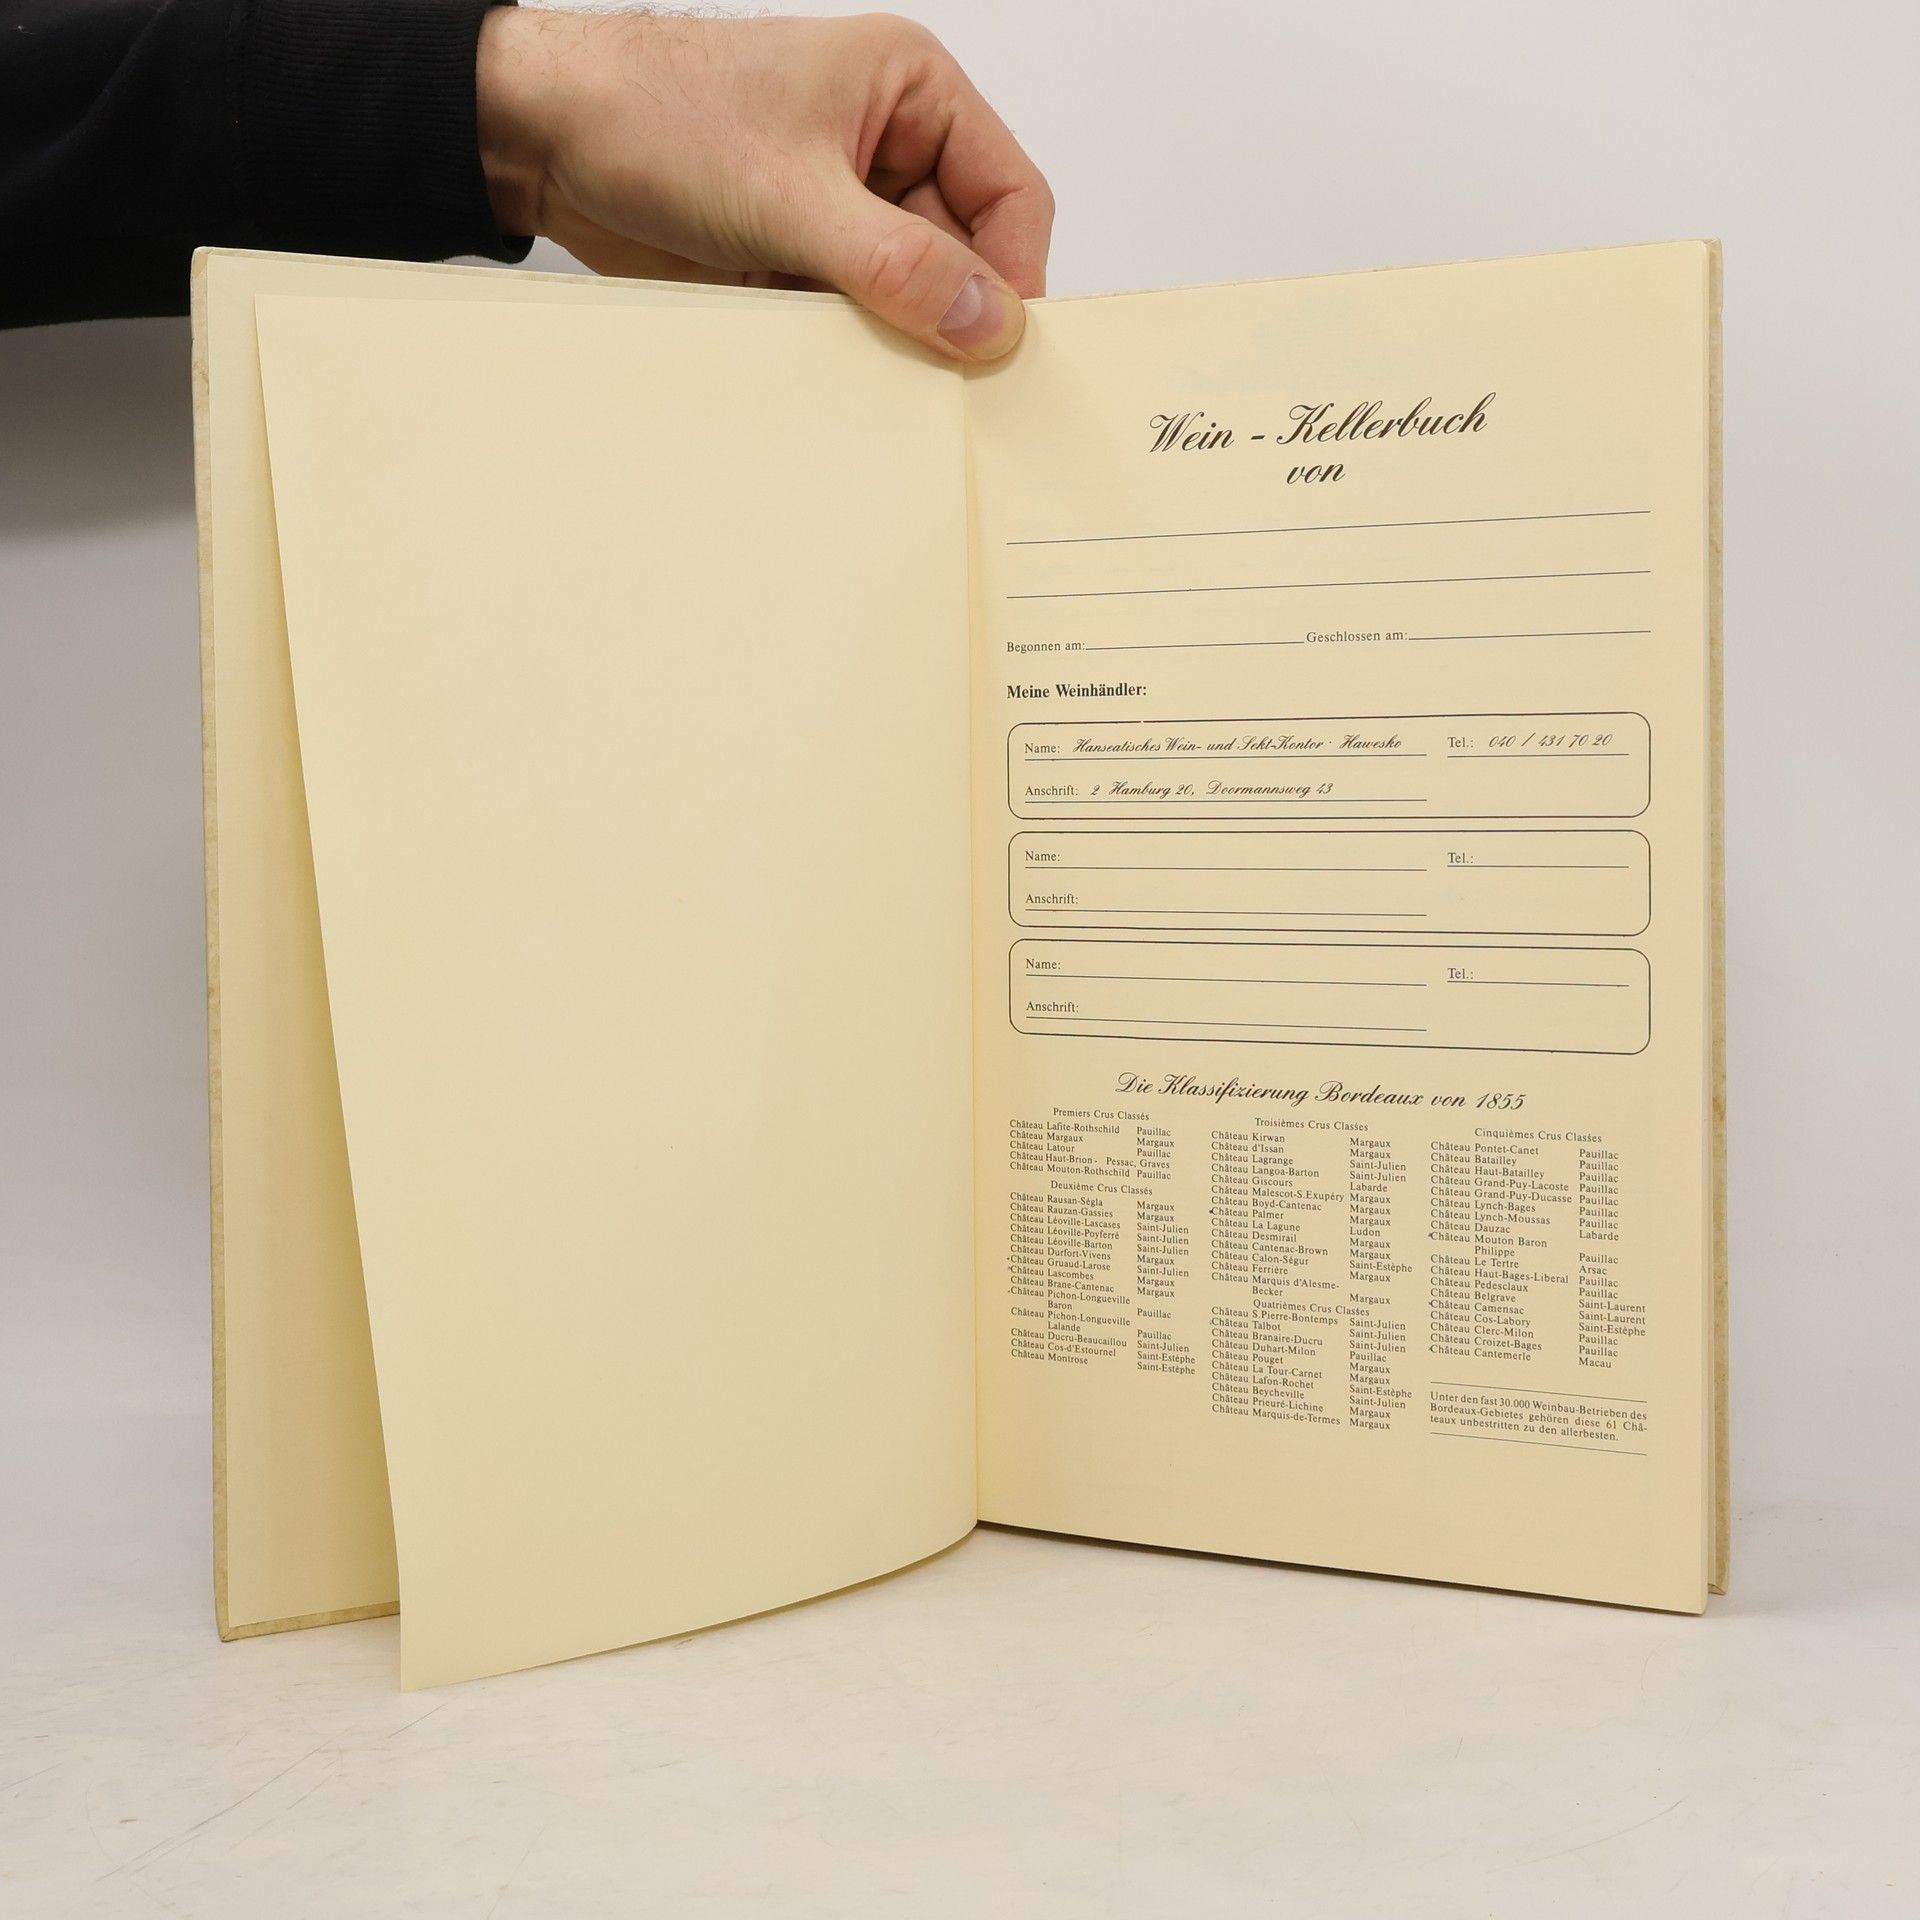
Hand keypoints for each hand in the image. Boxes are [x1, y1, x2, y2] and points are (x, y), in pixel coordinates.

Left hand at [475, 8, 1052, 362]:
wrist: (543, 140)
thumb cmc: (655, 115)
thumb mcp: (791, 196)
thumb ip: (899, 266)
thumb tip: (991, 325)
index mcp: (911, 92)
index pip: (1011, 195)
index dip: (1012, 275)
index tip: (992, 350)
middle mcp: (889, 150)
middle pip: (965, 258)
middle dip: (943, 317)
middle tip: (928, 382)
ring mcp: (844, 211)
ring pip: (907, 299)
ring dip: (885, 340)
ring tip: (850, 365)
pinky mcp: (801, 261)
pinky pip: (850, 322)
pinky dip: (838, 352)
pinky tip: (810, 363)